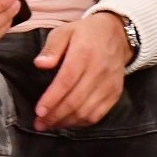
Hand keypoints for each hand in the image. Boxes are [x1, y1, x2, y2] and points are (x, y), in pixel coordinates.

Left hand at [32, 13, 132, 129]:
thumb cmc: (85, 33)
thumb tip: (39, 64)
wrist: (118, 35)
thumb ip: (51, 48)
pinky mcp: (115, 93)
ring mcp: (109, 84)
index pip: (66, 81)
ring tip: (50, 125)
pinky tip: (67, 122)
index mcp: (84, 53)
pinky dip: (81, 122)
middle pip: (75, 100)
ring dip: (66, 122)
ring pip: (86, 111)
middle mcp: (99, 71)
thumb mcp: (64, 31)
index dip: (52, 99)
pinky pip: (98, 114)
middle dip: (55, 116)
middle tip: (39, 124)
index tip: (38, 111)